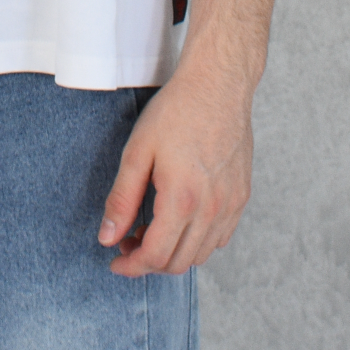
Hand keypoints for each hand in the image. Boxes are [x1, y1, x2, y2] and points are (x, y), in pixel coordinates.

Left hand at [98, 61, 255, 276]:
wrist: (218, 84)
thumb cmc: (176, 111)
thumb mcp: (137, 152)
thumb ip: (122, 199)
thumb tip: (107, 237)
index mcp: (183, 199)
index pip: (156, 257)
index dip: (132, 266)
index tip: (115, 260)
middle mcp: (212, 209)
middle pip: (179, 263)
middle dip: (148, 262)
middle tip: (128, 241)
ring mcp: (231, 205)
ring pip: (201, 255)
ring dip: (173, 253)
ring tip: (151, 229)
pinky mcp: (241, 196)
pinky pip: (220, 237)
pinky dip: (197, 241)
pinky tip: (179, 220)